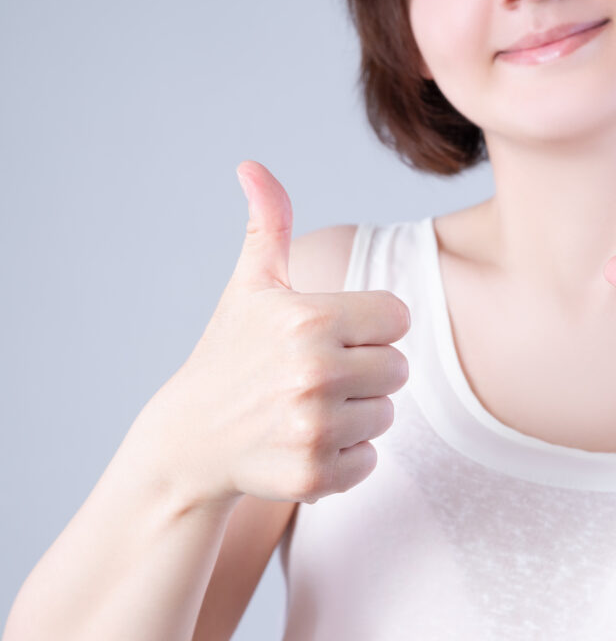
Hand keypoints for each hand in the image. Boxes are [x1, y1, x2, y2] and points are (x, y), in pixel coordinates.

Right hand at [130, 160, 410, 508]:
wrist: (189, 440)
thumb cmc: (230, 353)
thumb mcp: (250, 286)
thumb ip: (268, 224)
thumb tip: (252, 164)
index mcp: (309, 318)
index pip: (398, 317)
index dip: (369, 326)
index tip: (331, 335)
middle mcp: (314, 372)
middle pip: (400, 368)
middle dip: (366, 371)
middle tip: (318, 377)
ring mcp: (313, 428)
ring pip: (387, 415)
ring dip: (358, 414)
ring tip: (308, 409)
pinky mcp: (313, 476)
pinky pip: (371, 460)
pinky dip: (346, 457)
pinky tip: (305, 443)